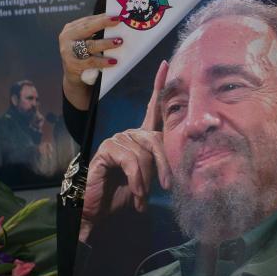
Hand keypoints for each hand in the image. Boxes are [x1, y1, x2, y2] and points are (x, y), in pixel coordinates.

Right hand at [59, 14, 122, 107]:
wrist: (74, 78)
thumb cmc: (84, 56)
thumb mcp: (86, 41)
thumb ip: (96, 32)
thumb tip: (116, 23)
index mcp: (71, 29)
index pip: (88, 20)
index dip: (102, 17)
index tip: (116, 15)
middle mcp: (67, 38)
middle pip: (87, 28)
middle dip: (103, 23)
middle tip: (118, 21)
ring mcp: (68, 51)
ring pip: (90, 45)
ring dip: (106, 43)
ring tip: (119, 42)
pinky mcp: (72, 65)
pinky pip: (91, 62)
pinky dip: (103, 62)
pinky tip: (113, 61)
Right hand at [79, 61, 170, 243]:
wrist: (99, 210)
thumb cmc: (123, 194)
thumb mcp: (148, 179)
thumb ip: (160, 166)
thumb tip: (177, 164)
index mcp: (140, 138)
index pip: (152, 108)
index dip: (159, 86)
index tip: (166, 65)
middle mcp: (128, 134)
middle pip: (156, 139)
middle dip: (164, 164)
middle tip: (167, 187)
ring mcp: (116, 140)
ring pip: (144, 153)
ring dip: (146, 181)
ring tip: (142, 198)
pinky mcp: (106, 149)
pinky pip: (131, 160)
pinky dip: (136, 180)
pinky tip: (135, 193)